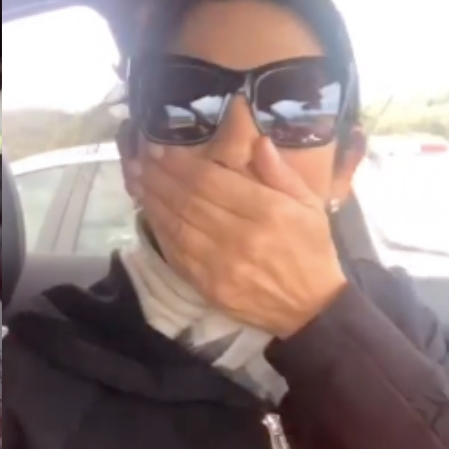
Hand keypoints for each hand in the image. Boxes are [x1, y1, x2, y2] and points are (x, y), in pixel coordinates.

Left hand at [134, 137, 346, 337]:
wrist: (311, 307)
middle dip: (159, 176)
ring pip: (176, 225)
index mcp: (266, 211)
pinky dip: (159, 230)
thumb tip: (258, 141)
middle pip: (187, 200)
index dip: (180, 163)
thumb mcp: (309, 204)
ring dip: (152, 200)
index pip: (210, 180)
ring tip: (137, 179)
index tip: (161, 148)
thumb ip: (280, 172)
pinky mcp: (208, 286)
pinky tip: (149, 213)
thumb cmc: (311, 249)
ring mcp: (220, 264)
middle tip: (141, 158)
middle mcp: (239, 236)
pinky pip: (176, 253)